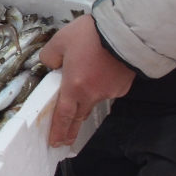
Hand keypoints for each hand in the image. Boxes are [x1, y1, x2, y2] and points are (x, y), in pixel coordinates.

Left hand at [39, 15, 134, 147]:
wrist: (125, 33)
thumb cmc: (90, 35)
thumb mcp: (60, 40)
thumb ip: (50, 56)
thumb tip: (52, 65)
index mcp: (74, 86)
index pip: (63, 115)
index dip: (58, 130)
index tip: (55, 143)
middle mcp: (92, 94)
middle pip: (79, 116)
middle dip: (71, 129)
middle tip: (65, 141)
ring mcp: (110, 92)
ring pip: (93, 101)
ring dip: (86, 102)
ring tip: (82, 94)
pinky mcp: (123, 87)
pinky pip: (107, 90)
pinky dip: (101, 86)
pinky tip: (101, 75)